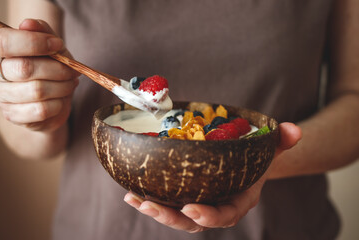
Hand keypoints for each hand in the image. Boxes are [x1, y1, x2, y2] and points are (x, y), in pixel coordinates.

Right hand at [0, 19, 78, 131]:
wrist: (54, 99)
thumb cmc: (50, 67)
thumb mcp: (51, 46)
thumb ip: (42, 31)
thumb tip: (28, 24)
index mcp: (0, 52)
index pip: (3, 42)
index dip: (33, 42)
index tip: (57, 44)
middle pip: (25, 68)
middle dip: (58, 69)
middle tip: (72, 71)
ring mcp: (3, 96)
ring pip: (37, 90)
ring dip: (62, 87)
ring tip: (69, 84)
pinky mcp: (14, 115)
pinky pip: (42, 110)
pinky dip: (59, 104)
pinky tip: (60, 99)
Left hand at [124, 122, 301, 231]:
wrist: (244, 161)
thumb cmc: (255, 157)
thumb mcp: (268, 148)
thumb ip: (280, 141)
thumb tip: (294, 130)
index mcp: (238, 200)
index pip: (226, 214)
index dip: (210, 216)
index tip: (191, 209)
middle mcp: (216, 205)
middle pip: (194, 221)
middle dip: (172, 217)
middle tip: (151, 207)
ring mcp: (198, 201)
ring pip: (175, 214)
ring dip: (154, 209)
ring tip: (134, 199)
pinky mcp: (183, 194)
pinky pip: (166, 201)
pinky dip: (148, 198)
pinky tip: (130, 192)